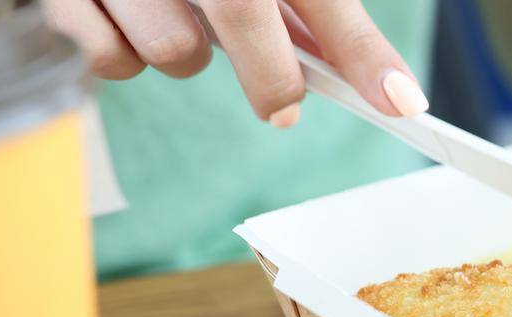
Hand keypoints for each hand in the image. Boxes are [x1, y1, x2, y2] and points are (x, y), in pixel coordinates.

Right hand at [43, 0, 428, 127]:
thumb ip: (315, 15)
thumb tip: (386, 89)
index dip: (361, 50)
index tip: (402, 105)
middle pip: (244, 19)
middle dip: (272, 80)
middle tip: (282, 103)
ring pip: (175, 52)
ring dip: (187, 56)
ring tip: (178, 20)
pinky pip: (109, 61)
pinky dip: (124, 56)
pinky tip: (125, 21)